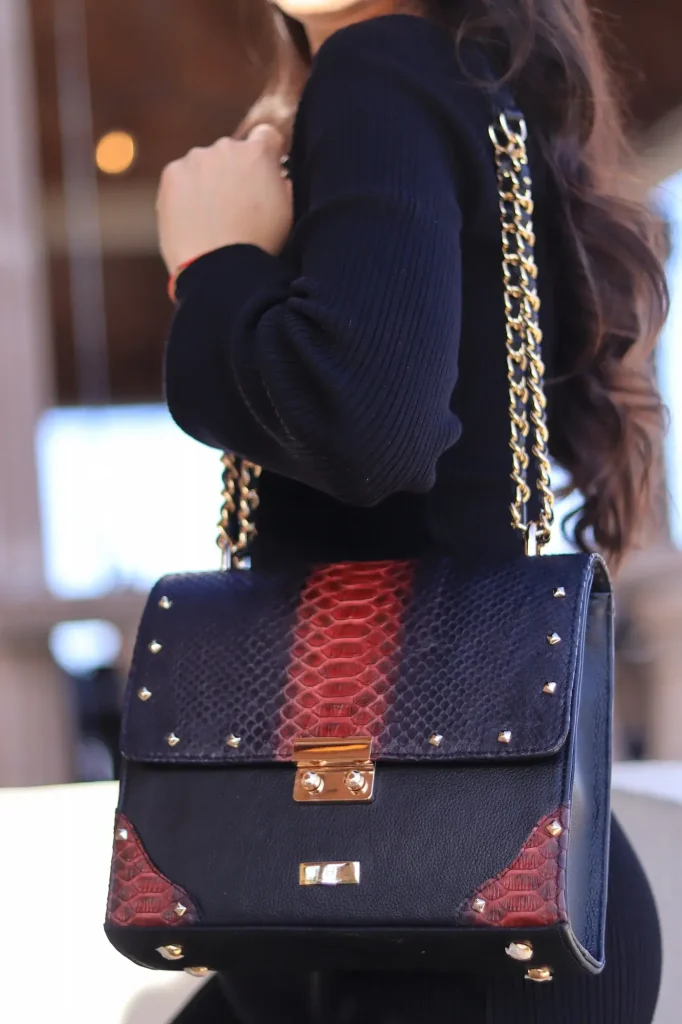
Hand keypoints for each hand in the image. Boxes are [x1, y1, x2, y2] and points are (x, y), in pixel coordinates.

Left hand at [156, 125, 292, 272]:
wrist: (219, 267)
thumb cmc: (259, 244)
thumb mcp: (286, 210)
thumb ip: (280, 183)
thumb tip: (275, 175)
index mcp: (258, 152)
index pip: (266, 136)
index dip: (266, 154)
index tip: (264, 173)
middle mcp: (226, 147)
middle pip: (231, 152)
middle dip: (234, 172)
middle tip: (234, 206)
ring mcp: (195, 159)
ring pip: (203, 165)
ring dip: (207, 182)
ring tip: (210, 219)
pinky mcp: (171, 175)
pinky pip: (180, 179)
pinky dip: (185, 194)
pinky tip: (192, 219)